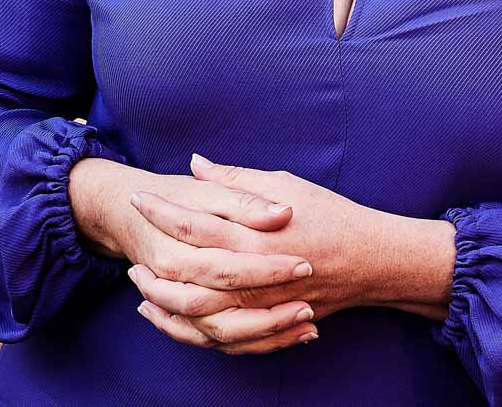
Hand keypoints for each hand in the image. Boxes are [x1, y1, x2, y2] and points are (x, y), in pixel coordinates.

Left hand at [126, 154, 401, 350]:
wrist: (371, 260)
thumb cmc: (330, 215)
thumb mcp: (285, 184)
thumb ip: (236, 178)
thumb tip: (196, 163)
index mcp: (255, 234)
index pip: (194, 223)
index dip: (161, 210)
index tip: (136, 196)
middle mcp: (254, 273)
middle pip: (188, 272)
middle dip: (153, 257)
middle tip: (130, 242)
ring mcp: (261, 304)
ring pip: (198, 314)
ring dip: (163, 301)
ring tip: (140, 284)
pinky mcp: (268, 324)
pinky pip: (220, 338)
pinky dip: (189, 332)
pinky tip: (169, 316)